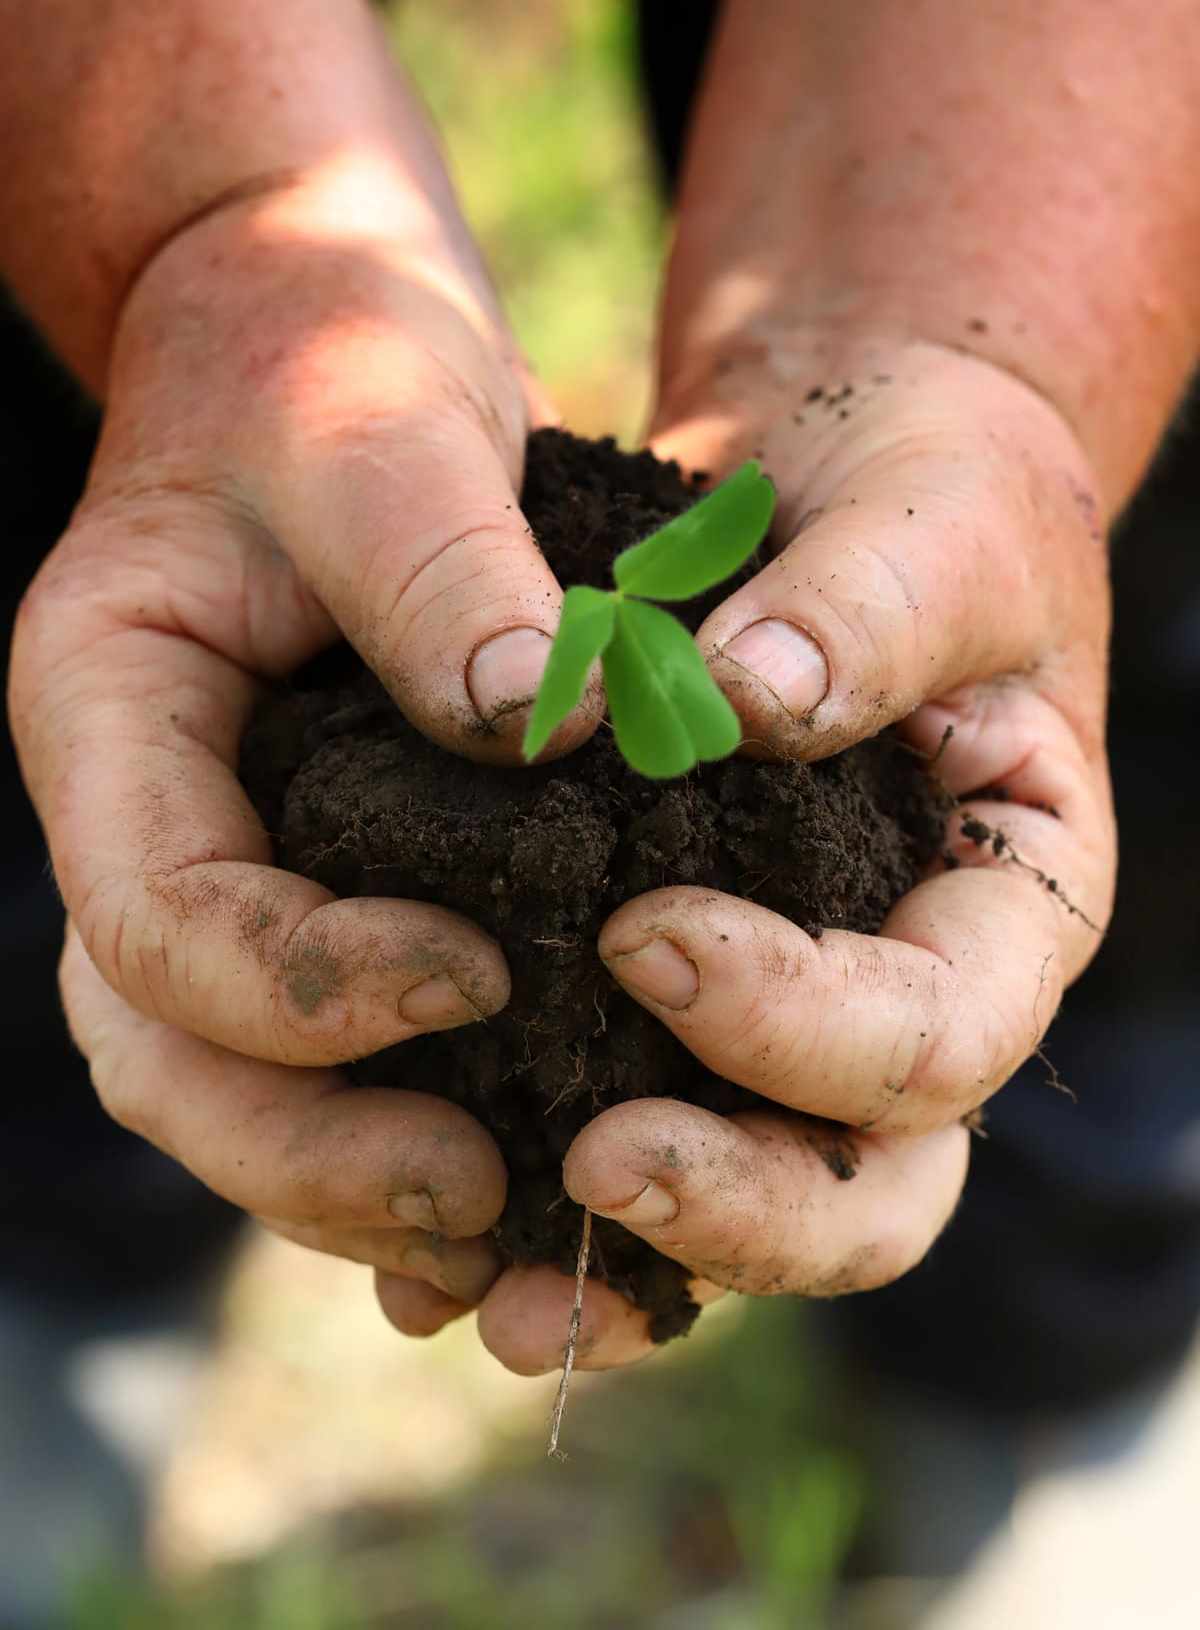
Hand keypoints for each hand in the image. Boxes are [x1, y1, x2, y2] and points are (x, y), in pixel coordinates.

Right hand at [10, 174, 596, 1309]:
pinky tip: (515, 1165)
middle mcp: (144, 810)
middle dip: (307, 1144)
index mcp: (107, 709)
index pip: (153, 914)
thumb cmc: (330, 351)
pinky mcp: (315, 867)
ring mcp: (219, 852)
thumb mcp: (381, 421)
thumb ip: (441, 565)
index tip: (484, 974)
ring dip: (346, 1172)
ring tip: (507, 1211)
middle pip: (164, 1048)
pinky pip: (319, 1041)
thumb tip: (543, 730)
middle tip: (483, 1188)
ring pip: (228, 1079)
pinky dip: (392, 1119)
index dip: (301, 983)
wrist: (320, 333)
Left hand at [473, 341, 1113, 1374]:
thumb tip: (751, 705)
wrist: (851, 476)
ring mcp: (802, 1013)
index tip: (642, 940)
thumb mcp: (937, 517)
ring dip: (626, 1263)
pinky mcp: (691, 999)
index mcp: (1011, 903)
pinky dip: (539, 1194)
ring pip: (749, 1203)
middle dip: (736, 1206)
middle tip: (588, 1160)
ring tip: (480, 1289)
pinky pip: (637, 1126)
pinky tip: (429, 1239)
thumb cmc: (933, 488)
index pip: (941, 1036)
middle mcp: (915, 989)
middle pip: (870, 1187)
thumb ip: (871, 609)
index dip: (802, 1026)